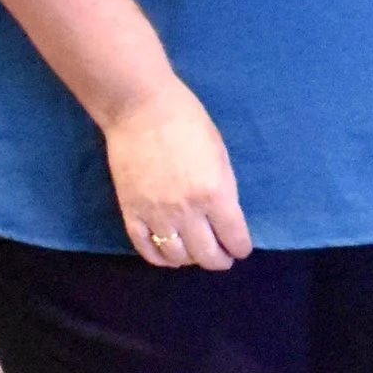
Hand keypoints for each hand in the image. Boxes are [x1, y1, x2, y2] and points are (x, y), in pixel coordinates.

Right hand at [103, 79, 252, 268]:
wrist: (142, 111)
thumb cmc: (189, 123)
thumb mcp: (220, 154)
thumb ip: (224, 187)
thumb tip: (226, 215)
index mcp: (215, 192)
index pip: (233, 236)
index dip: (240, 248)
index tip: (242, 249)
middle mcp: (187, 210)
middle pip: (206, 254)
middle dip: (219, 260)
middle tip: (223, 258)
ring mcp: (156, 215)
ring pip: (176, 257)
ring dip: (191, 260)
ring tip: (197, 255)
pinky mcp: (131, 214)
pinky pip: (146, 249)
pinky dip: (160, 258)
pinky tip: (170, 256)